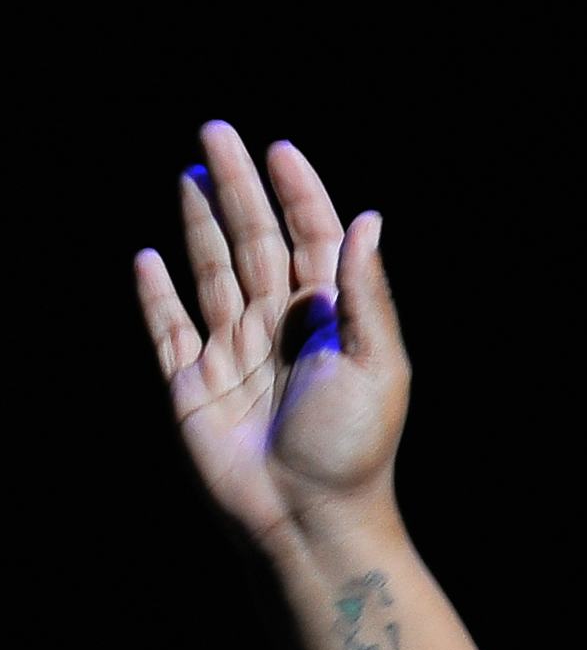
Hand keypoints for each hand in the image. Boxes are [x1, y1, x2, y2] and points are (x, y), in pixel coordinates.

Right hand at [132, 121, 407, 551]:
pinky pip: (168, 330)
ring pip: (213, 273)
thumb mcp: (376, 363)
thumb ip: (367, 292)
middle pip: (254, 242)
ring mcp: (235, 355)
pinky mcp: (193, 386)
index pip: (311, 239)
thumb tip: (369, 219)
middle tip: (215, 132)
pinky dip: (156, 296)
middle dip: (238, 188)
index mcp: (330, 321)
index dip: (296, 193)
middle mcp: (281, 330)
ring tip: (191, 173)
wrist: (308, 517)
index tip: (277, 148)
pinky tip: (148, 258)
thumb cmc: (352, 447)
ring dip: (200, 224)